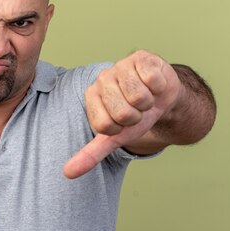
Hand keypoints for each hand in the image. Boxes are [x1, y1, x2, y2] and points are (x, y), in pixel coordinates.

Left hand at [63, 50, 180, 178]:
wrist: (161, 96)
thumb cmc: (136, 115)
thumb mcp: (114, 138)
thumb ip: (90, 154)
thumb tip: (67, 173)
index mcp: (91, 97)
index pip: (105, 125)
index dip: (121, 128)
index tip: (122, 122)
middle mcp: (102, 79)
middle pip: (124, 113)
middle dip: (137, 117)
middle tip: (137, 109)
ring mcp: (121, 66)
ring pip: (140, 97)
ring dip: (149, 102)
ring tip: (146, 96)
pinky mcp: (141, 57)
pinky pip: (153, 81)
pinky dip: (159, 87)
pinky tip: (154, 83)